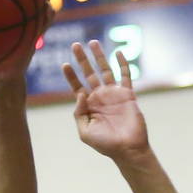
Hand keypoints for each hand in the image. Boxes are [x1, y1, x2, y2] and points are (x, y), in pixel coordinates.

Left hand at [62, 40, 148, 159]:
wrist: (127, 149)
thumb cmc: (105, 144)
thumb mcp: (85, 131)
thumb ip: (79, 113)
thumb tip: (79, 94)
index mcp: (88, 105)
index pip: (77, 86)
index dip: (71, 75)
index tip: (64, 64)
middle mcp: (100, 97)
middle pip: (89, 73)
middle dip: (82, 59)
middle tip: (75, 45)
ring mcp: (114, 94)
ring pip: (105, 70)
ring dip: (99, 56)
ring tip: (92, 42)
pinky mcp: (128, 94)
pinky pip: (125, 75)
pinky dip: (122, 64)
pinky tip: (118, 52)